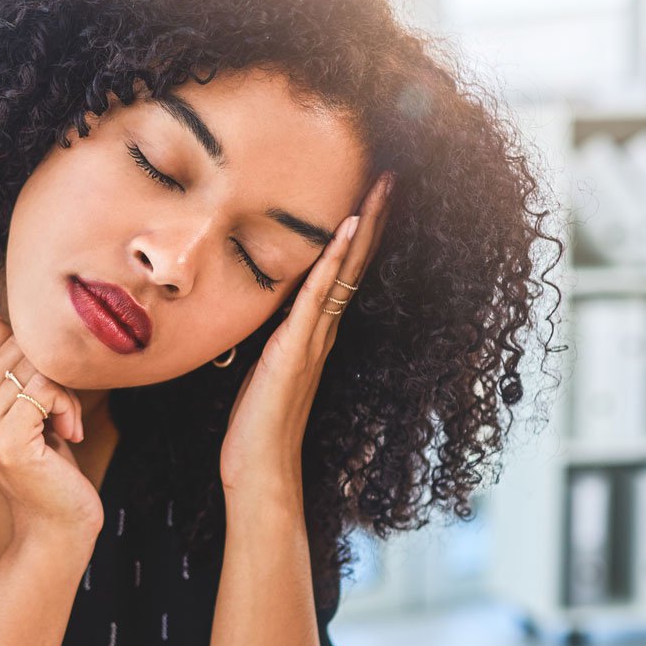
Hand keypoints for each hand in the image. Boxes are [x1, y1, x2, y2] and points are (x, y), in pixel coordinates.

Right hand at [0, 313, 103, 540]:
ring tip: (66, 424)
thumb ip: (4, 369)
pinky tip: (71, 433)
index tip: (43, 391)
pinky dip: (69, 405)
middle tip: (62, 412)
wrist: (54, 522)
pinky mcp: (5, 441)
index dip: (31, 353)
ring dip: (65, 393)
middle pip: (17, 347)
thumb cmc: (44, 461)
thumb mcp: (19, 408)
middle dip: (52, 372)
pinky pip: (47, 387)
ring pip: (36, 366)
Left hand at [219, 171, 395, 499]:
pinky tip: (345, 229)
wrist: (258, 469)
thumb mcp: (258, 368)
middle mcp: (321, 331)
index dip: (355, 235)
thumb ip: (268, 340)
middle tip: (390, 175)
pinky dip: (333, 260)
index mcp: (312, 333)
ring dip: (362, 226)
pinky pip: (318, 295)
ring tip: (380, 188)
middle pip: (354, 263)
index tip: (367, 195)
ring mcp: (312, 338)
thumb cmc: (255, 426)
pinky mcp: (294, 348)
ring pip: (345, 271)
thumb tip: (257, 311)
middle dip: (372, 218)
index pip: (340, 273)